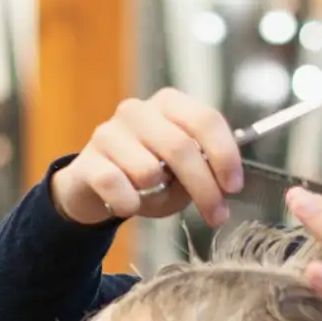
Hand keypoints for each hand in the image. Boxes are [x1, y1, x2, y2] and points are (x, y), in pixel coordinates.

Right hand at [51, 88, 244, 228]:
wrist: (93, 186)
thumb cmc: (145, 176)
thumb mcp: (180, 173)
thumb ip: (202, 172)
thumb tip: (220, 187)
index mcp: (168, 104)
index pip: (205, 119)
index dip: (224, 154)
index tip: (234, 187)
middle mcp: (137, 110)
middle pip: (181, 147)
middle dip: (204, 188)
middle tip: (217, 216)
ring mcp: (109, 133)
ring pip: (148, 171)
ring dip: (157, 195)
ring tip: (151, 196)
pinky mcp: (87, 161)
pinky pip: (116, 186)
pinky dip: (129, 203)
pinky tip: (129, 205)